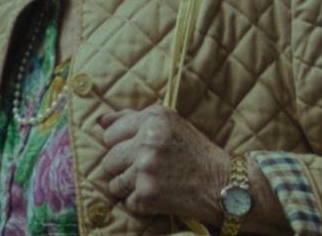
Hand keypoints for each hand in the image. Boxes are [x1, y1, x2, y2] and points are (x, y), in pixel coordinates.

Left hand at [98, 105, 229, 223]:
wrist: (222, 184)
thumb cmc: (193, 151)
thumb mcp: (167, 123)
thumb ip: (131, 118)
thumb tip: (99, 120)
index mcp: (152, 120)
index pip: (110, 134)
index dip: (121, 145)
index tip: (136, 150)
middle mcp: (147, 142)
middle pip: (108, 160)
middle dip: (122, 167)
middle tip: (145, 169)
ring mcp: (146, 170)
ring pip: (114, 183)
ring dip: (129, 186)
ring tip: (152, 182)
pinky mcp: (148, 195)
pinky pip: (127, 201)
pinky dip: (140, 202)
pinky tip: (159, 194)